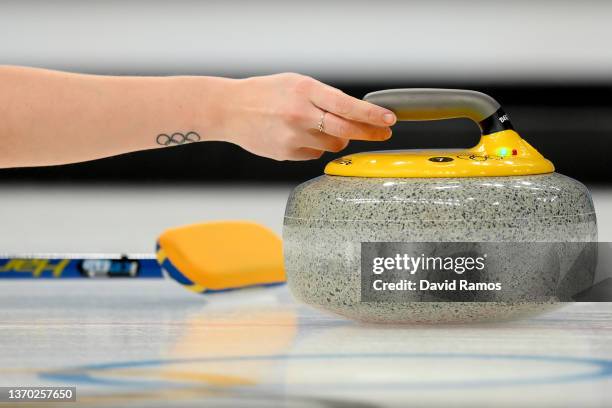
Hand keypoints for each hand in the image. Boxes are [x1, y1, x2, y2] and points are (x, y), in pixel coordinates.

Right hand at [219, 73, 395, 160]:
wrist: (230, 110)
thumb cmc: (265, 94)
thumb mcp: (296, 83)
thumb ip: (324, 97)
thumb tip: (354, 115)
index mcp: (305, 90)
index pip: (347, 106)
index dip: (371, 115)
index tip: (389, 120)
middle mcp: (300, 114)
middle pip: (346, 131)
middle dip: (369, 133)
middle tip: (381, 133)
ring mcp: (293, 137)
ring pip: (333, 146)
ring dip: (336, 139)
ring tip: (317, 127)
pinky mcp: (286, 154)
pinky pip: (314, 154)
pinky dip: (314, 147)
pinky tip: (296, 135)